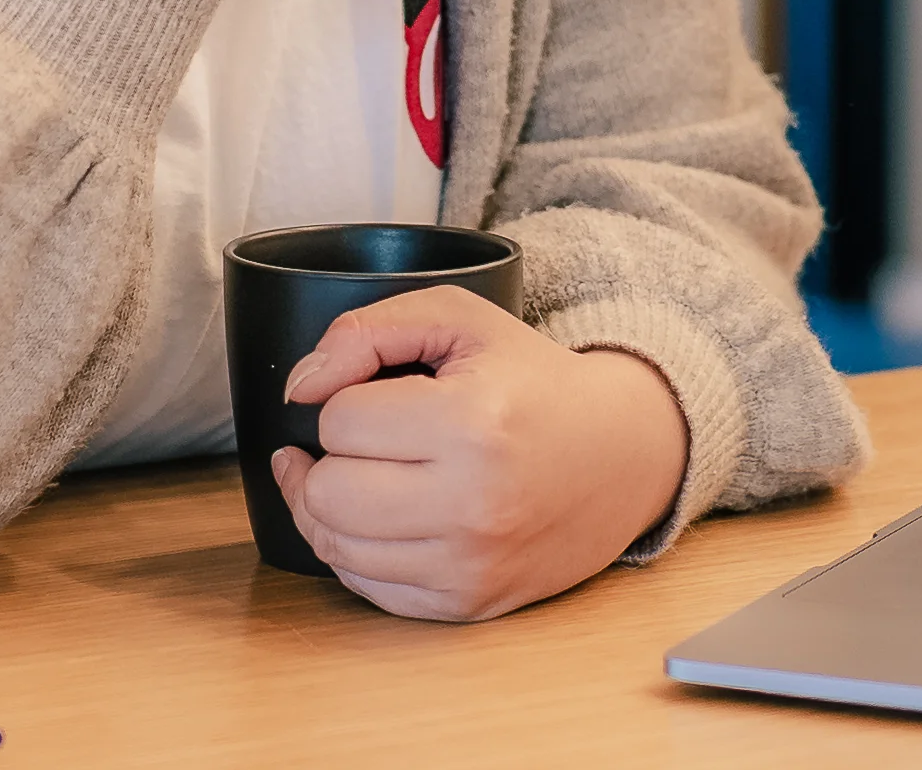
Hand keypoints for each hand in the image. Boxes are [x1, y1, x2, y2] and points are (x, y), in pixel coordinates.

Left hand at [271, 287, 692, 621]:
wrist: (621, 455)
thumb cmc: (534, 382)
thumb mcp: (462, 320)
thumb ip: (368, 330)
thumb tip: (301, 387)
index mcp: (472, 421)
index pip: (339, 420)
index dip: (347, 400)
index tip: (381, 396)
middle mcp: (471, 502)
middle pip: (326, 493)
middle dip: (329, 459)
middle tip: (360, 440)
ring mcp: (470, 562)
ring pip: (335, 545)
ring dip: (333, 506)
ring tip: (358, 474)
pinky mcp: (468, 601)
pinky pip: (367, 586)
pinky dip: (359, 550)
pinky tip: (380, 517)